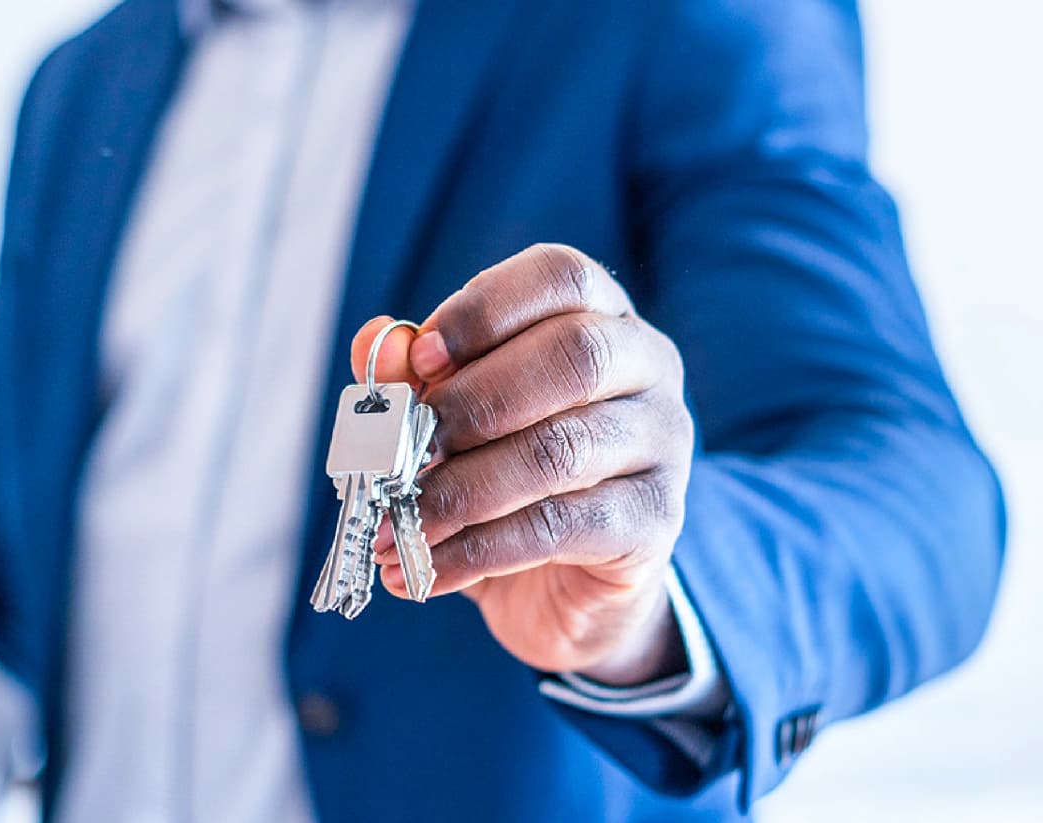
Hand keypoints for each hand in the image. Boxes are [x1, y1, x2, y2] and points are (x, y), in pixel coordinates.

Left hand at [354, 244, 693, 684]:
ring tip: (391, 524)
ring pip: (559, 450)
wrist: (564, 589)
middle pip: (574, 355)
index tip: (421, 359)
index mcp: (603, 317)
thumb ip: (415, 378)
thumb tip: (379, 344)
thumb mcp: (452, 423)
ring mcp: (664, 445)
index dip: (486, 309)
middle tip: (398, 451)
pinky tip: (424, 569)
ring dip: (459, 490)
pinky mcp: (656, 523)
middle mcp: (649, 368)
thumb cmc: (504, 479)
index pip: (562, 276)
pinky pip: (558, 528)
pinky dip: (476, 550)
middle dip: (472, 402)